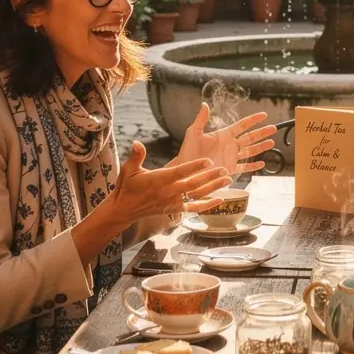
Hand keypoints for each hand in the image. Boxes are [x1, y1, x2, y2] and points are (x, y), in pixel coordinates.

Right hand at [112, 142, 232, 223]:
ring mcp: (173, 202)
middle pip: (193, 184)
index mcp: (159, 180)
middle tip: (225, 169)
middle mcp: (168, 192)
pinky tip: (220, 200)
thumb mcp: (128, 169)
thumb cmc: (127, 186)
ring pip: (197, 195)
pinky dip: (208, 205)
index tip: (208, 160)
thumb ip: (136, 156)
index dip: (195, 166)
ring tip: (228, 180)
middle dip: (210, 177)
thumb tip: (137, 142)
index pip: (180, 172)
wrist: (124, 210)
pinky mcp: (174, 210)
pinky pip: (194, 208)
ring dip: (214, 188)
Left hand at [176, 103, 276, 175]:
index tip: (264, 115)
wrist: (186, 170)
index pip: (242, 125)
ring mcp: (231, 157)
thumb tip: (204, 104)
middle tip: (274, 128)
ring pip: (250, 151)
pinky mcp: (230, 169)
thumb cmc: (188, 151)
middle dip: (262, 133)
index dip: (253, 120)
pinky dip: (253, 166)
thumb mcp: (193, 133)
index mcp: (224, 135)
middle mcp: (230, 145)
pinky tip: (262, 163)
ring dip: (261, 147)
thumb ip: (201, 120)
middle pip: (250, 137)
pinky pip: (245, 167)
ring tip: (272, 143)